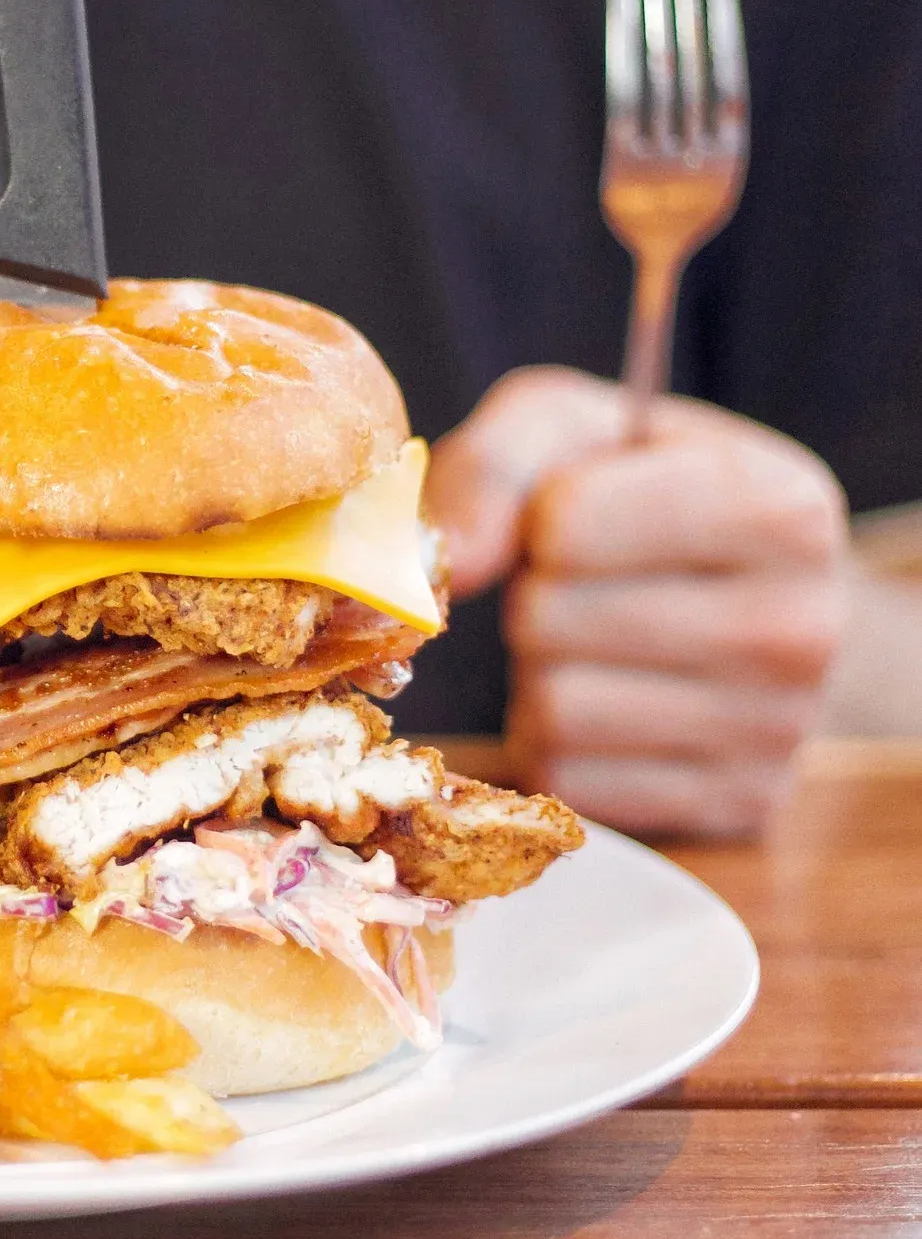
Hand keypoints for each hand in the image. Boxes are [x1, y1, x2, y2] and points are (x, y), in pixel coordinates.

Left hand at [427, 367, 847, 836]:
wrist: (751, 598)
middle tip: (583, 588)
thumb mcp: (568, 431)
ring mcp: (777, 731)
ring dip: (538, 674)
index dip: (537, 521)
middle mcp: (801, 626)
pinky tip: (609, 702)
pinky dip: (556, 742)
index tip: (575, 517)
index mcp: (779, 506)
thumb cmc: (638, 495)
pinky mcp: (735, 806)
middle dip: (533, 599)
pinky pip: (568, 779)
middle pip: (547, 621)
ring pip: (554, 710)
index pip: (565, 524)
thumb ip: (493, 466)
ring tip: (596, 643)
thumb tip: (436, 564)